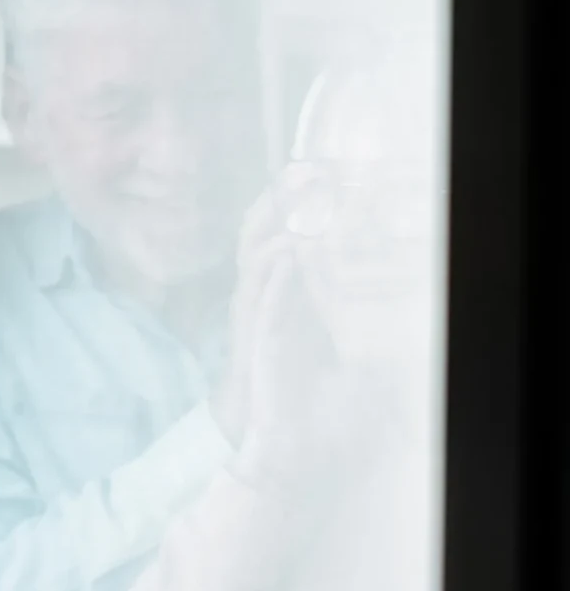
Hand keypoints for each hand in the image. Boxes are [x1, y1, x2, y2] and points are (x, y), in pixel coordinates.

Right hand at [211, 178, 298, 445]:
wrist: (266, 423)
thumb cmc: (291, 374)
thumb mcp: (313, 321)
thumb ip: (319, 288)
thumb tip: (340, 254)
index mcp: (273, 283)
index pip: (276, 229)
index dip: (289, 198)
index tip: (312, 167)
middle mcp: (257, 291)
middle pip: (258, 233)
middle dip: (278, 200)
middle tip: (300, 170)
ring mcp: (251, 311)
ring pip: (254, 259)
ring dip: (273, 230)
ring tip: (294, 203)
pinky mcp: (251, 337)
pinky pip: (258, 301)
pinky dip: (272, 277)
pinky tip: (287, 255)